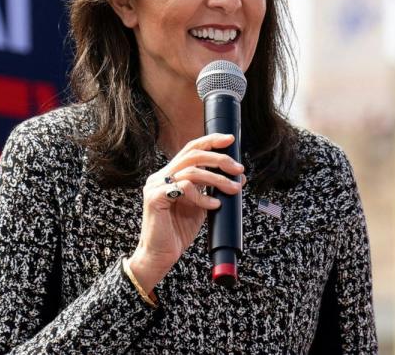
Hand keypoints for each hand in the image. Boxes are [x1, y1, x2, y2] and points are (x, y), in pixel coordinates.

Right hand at [125, 133, 245, 294]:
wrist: (160, 255)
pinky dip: (203, 196)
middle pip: (192, 154)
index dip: (210, 141)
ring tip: (232, 189)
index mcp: (170, 175)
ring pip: (191, 170)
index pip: (190, 149)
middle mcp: (161, 176)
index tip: (230, 139)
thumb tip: (239, 177)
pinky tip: (213, 205)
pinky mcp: (155, 198)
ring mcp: (156, 186)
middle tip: (238, 169)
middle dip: (219, 159)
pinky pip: (184, 188)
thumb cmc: (178, 231)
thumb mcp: (202, 206)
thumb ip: (214, 190)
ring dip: (217, 179)